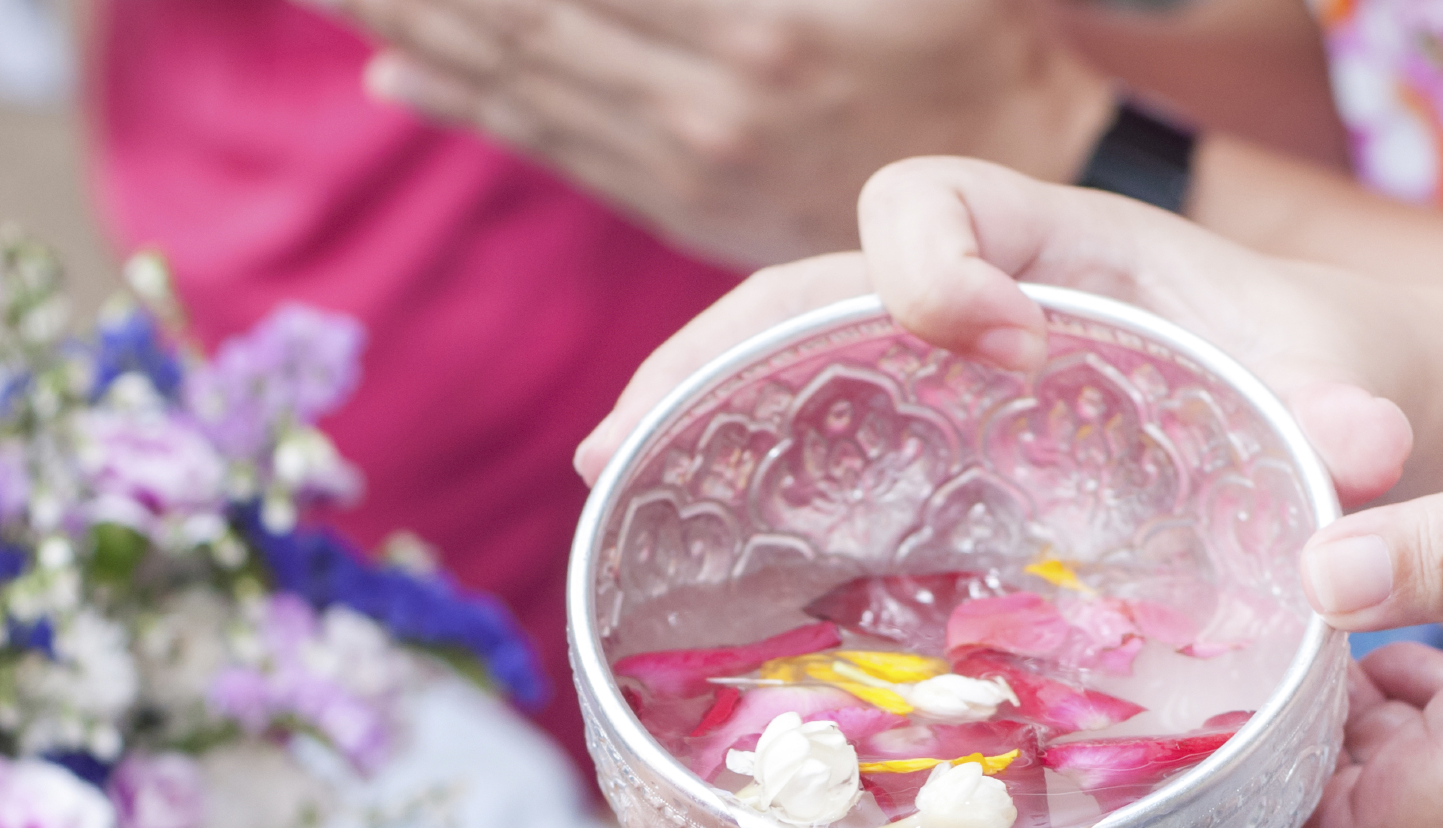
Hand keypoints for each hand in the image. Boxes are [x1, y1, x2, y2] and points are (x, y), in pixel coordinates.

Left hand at [337, 0, 1116, 267]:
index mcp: (752, 26)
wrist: (1044, 170)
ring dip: (411, 23)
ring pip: (519, 81)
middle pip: (513, 17)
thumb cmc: (979, 34)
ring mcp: (688, 157)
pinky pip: (557, 147)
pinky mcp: (688, 195)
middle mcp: (701, 98)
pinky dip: (473, 101)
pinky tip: (399, 70)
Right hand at [578, 155, 1417, 503]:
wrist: (1323, 417)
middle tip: (647, 432)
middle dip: (721, 348)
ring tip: (608, 478)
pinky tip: (652, 522)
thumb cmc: (1318, 381)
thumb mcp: (1340, 387)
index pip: (934, 199)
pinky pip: (808, 437)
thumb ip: (1348, 409)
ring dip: (687, 405)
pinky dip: (727, 467)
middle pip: (807, 283)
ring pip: (781, 355)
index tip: (996, 348)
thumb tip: (1364, 451)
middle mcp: (975, 296)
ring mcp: (935, 380)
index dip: (931, 263)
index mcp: (1059, 247)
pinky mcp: (927, 456)